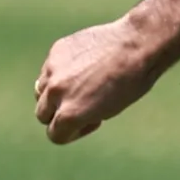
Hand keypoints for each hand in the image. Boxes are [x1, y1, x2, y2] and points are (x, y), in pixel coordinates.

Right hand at [33, 14, 174, 143]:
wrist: (137, 44)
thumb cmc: (131, 82)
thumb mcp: (107, 110)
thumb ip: (79, 115)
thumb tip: (61, 111)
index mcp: (70, 114)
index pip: (54, 134)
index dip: (73, 132)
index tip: (91, 120)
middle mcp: (56, 93)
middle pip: (43, 114)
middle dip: (59, 114)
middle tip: (84, 104)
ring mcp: (53, 70)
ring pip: (41, 91)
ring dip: (55, 93)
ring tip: (82, 84)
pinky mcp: (55, 51)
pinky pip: (50, 69)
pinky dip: (61, 72)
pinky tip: (85, 65)